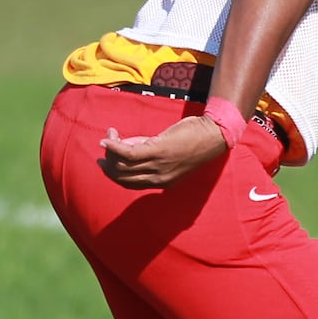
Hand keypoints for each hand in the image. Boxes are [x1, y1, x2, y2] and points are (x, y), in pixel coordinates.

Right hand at [99, 116, 226, 189]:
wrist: (213, 135)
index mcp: (162, 182)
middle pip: (123, 175)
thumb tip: (127, 145)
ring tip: (109, 135)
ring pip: (124, 164)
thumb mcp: (171, 154)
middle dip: (108, 162)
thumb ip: (151, 154)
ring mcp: (158, 166)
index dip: (113, 173)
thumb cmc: (194, 141)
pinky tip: (108, 138)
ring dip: (111, 150)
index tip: (105, 161)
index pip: (129, 183)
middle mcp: (158, 178)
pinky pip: (129, 153)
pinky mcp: (158, 152)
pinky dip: (115, 147)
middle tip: (104, 146)